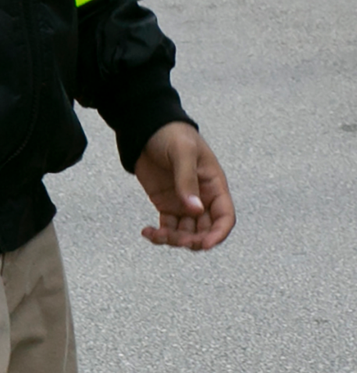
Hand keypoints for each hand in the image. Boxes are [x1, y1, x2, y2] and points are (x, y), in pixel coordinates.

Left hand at [134, 122, 234, 250]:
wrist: (146, 128)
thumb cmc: (172, 134)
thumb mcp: (183, 152)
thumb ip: (187, 180)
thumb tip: (195, 209)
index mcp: (214, 186)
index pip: (225, 217)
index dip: (218, 234)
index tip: (204, 244)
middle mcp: (203, 198)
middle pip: (205, 230)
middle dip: (193, 240)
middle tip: (176, 239)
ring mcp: (184, 203)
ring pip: (186, 233)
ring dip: (174, 240)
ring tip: (156, 234)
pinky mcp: (166, 204)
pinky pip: (167, 226)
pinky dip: (159, 234)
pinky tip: (147, 232)